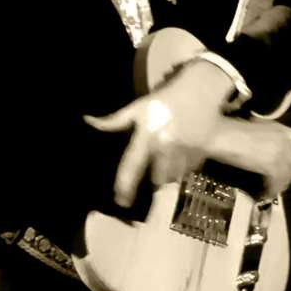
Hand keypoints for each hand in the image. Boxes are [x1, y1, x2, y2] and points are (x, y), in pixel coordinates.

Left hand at [88, 60, 234, 206]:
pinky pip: (189, 169)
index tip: (120, 201)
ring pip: (174, 176)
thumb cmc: (166, 99)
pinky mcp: (200, 152)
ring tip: (166, 168)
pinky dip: (183, 167)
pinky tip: (181, 157)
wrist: (201, 90)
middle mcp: (166, 147)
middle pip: (157, 179)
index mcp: (148, 137)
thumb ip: (116, 120)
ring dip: (168, 175)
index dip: (125, 186)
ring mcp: (185, 151)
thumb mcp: (139, 107)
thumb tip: (89, 122)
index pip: (132, 166)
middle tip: (151, 178)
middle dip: (153, 180)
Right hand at [203, 117, 290, 197]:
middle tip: (279, 179)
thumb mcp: (256, 126)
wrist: (222, 136)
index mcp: (281, 130)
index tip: (286, 161)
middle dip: (288, 171)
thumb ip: (271, 134)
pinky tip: (266, 194)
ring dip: (281, 182)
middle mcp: (284, 141)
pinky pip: (276, 181)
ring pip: (287, 173)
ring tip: (273, 189)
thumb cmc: (231, 130)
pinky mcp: (271, 166)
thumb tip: (276, 145)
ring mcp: (279, 153)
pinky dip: (272, 189)